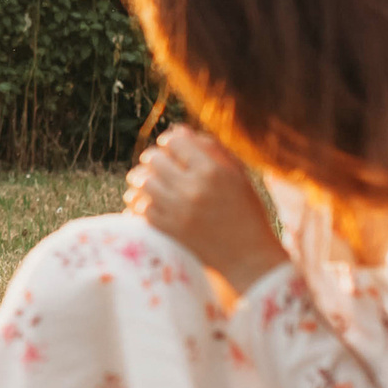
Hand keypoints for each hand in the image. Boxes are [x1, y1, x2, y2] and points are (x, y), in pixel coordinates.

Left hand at [122, 126, 286, 293]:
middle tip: (157, 163)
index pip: (175, 141)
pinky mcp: (169, 231)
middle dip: (154, 158)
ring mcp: (178, 211)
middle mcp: (193, 189)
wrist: (248, 258)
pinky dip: (138, 202)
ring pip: (143, 182)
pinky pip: (140, 208)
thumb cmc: (246, 212)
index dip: (171, 141)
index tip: (172, 147)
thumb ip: (212, 149)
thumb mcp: (238, 176)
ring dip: (142, 178)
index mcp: (212, 171)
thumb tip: (179, 130)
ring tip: (146, 180)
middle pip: (154, 159)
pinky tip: (144, 201)